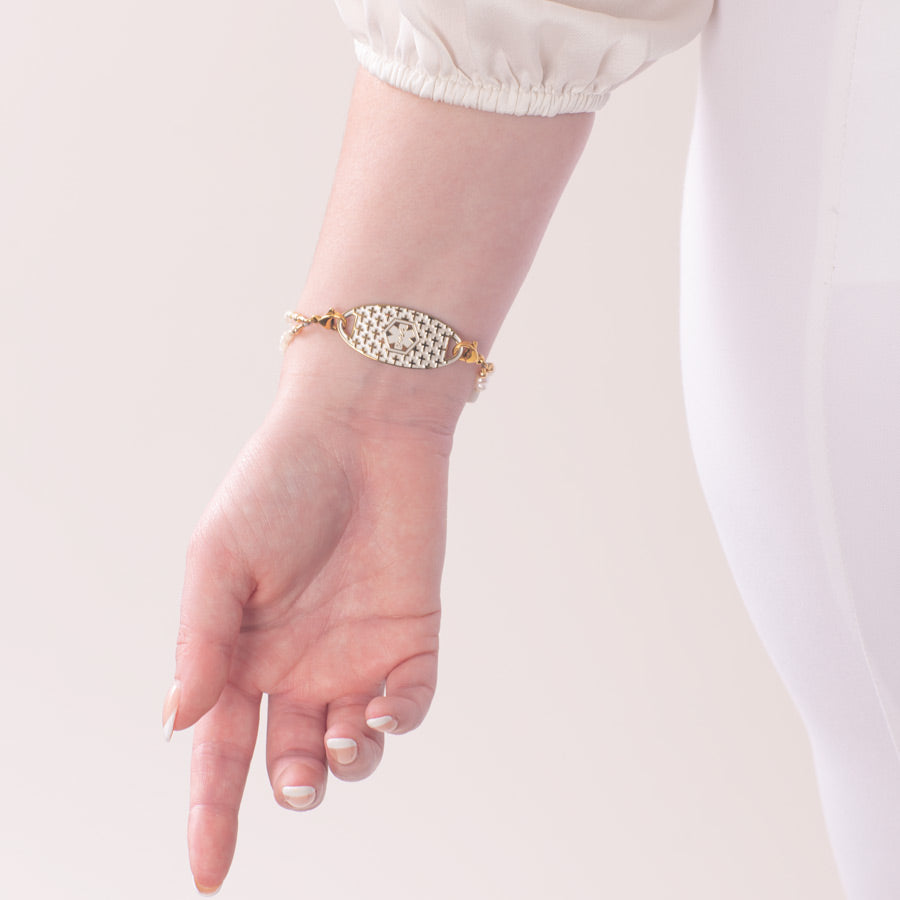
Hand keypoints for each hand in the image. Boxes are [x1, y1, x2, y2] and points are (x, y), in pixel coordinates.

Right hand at [163, 341, 457, 891]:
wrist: (360, 433)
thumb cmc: (278, 484)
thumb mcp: (219, 558)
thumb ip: (201, 641)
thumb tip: (178, 724)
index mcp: (241, 652)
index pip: (220, 751)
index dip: (210, 814)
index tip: (207, 877)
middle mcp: (297, 662)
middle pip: (288, 758)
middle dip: (294, 787)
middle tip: (300, 779)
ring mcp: (356, 653)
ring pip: (354, 744)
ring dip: (348, 762)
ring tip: (344, 740)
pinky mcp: (411, 636)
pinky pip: (409, 702)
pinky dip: (400, 720)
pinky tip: (388, 709)